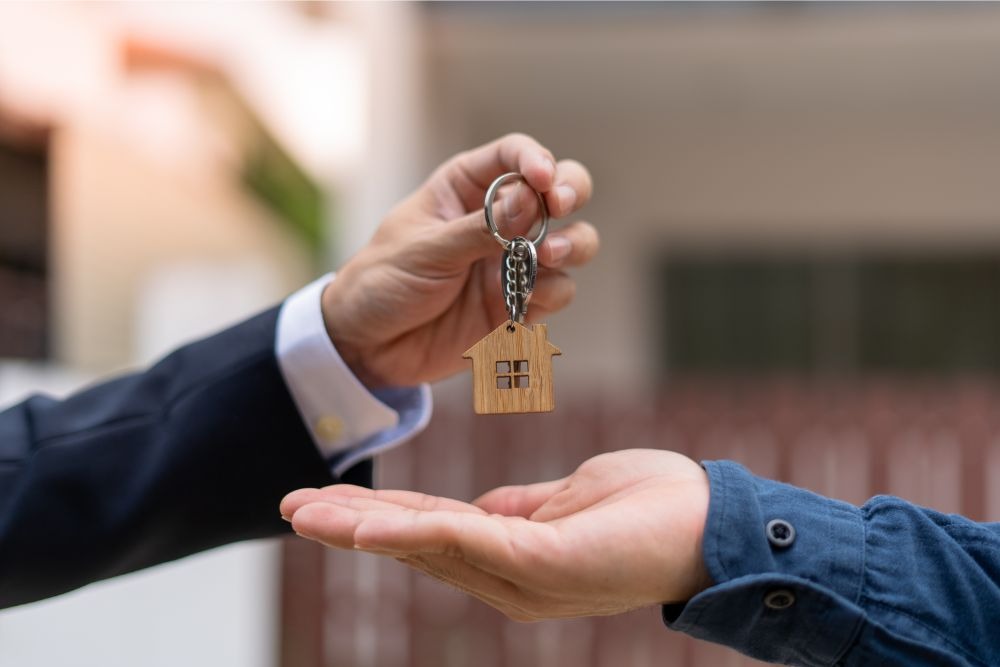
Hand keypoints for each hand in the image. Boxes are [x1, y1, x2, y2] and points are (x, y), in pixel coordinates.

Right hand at [281, 449, 712, 620]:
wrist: (719, 524)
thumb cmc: (652, 506)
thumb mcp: (570, 501)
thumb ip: (520, 510)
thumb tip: (481, 507)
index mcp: (511, 558)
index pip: (429, 534)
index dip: (375, 519)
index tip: (324, 502)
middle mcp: (508, 578)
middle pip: (413, 548)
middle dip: (348, 527)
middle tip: (288, 506)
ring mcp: (525, 577)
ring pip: (428, 547)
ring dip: (365, 528)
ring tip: (308, 513)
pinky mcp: (546, 565)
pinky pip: (469, 541)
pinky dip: (416, 529)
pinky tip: (372, 520)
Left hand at [323, 133, 597, 386]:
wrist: (369, 347)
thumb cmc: (383, 282)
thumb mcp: (425, 250)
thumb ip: (479, 228)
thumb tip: (530, 198)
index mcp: (465, 188)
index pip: (513, 156)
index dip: (535, 160)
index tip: (542, 179)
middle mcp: (499, 219)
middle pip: (559, 190)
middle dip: (570, 191)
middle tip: (560, 205)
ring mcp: (514, 261)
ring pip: (573, 240)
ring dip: (573, 243)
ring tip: (551, 254)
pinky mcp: (520, 303)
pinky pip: (559, 290)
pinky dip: (553, 291)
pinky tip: (528, 298)